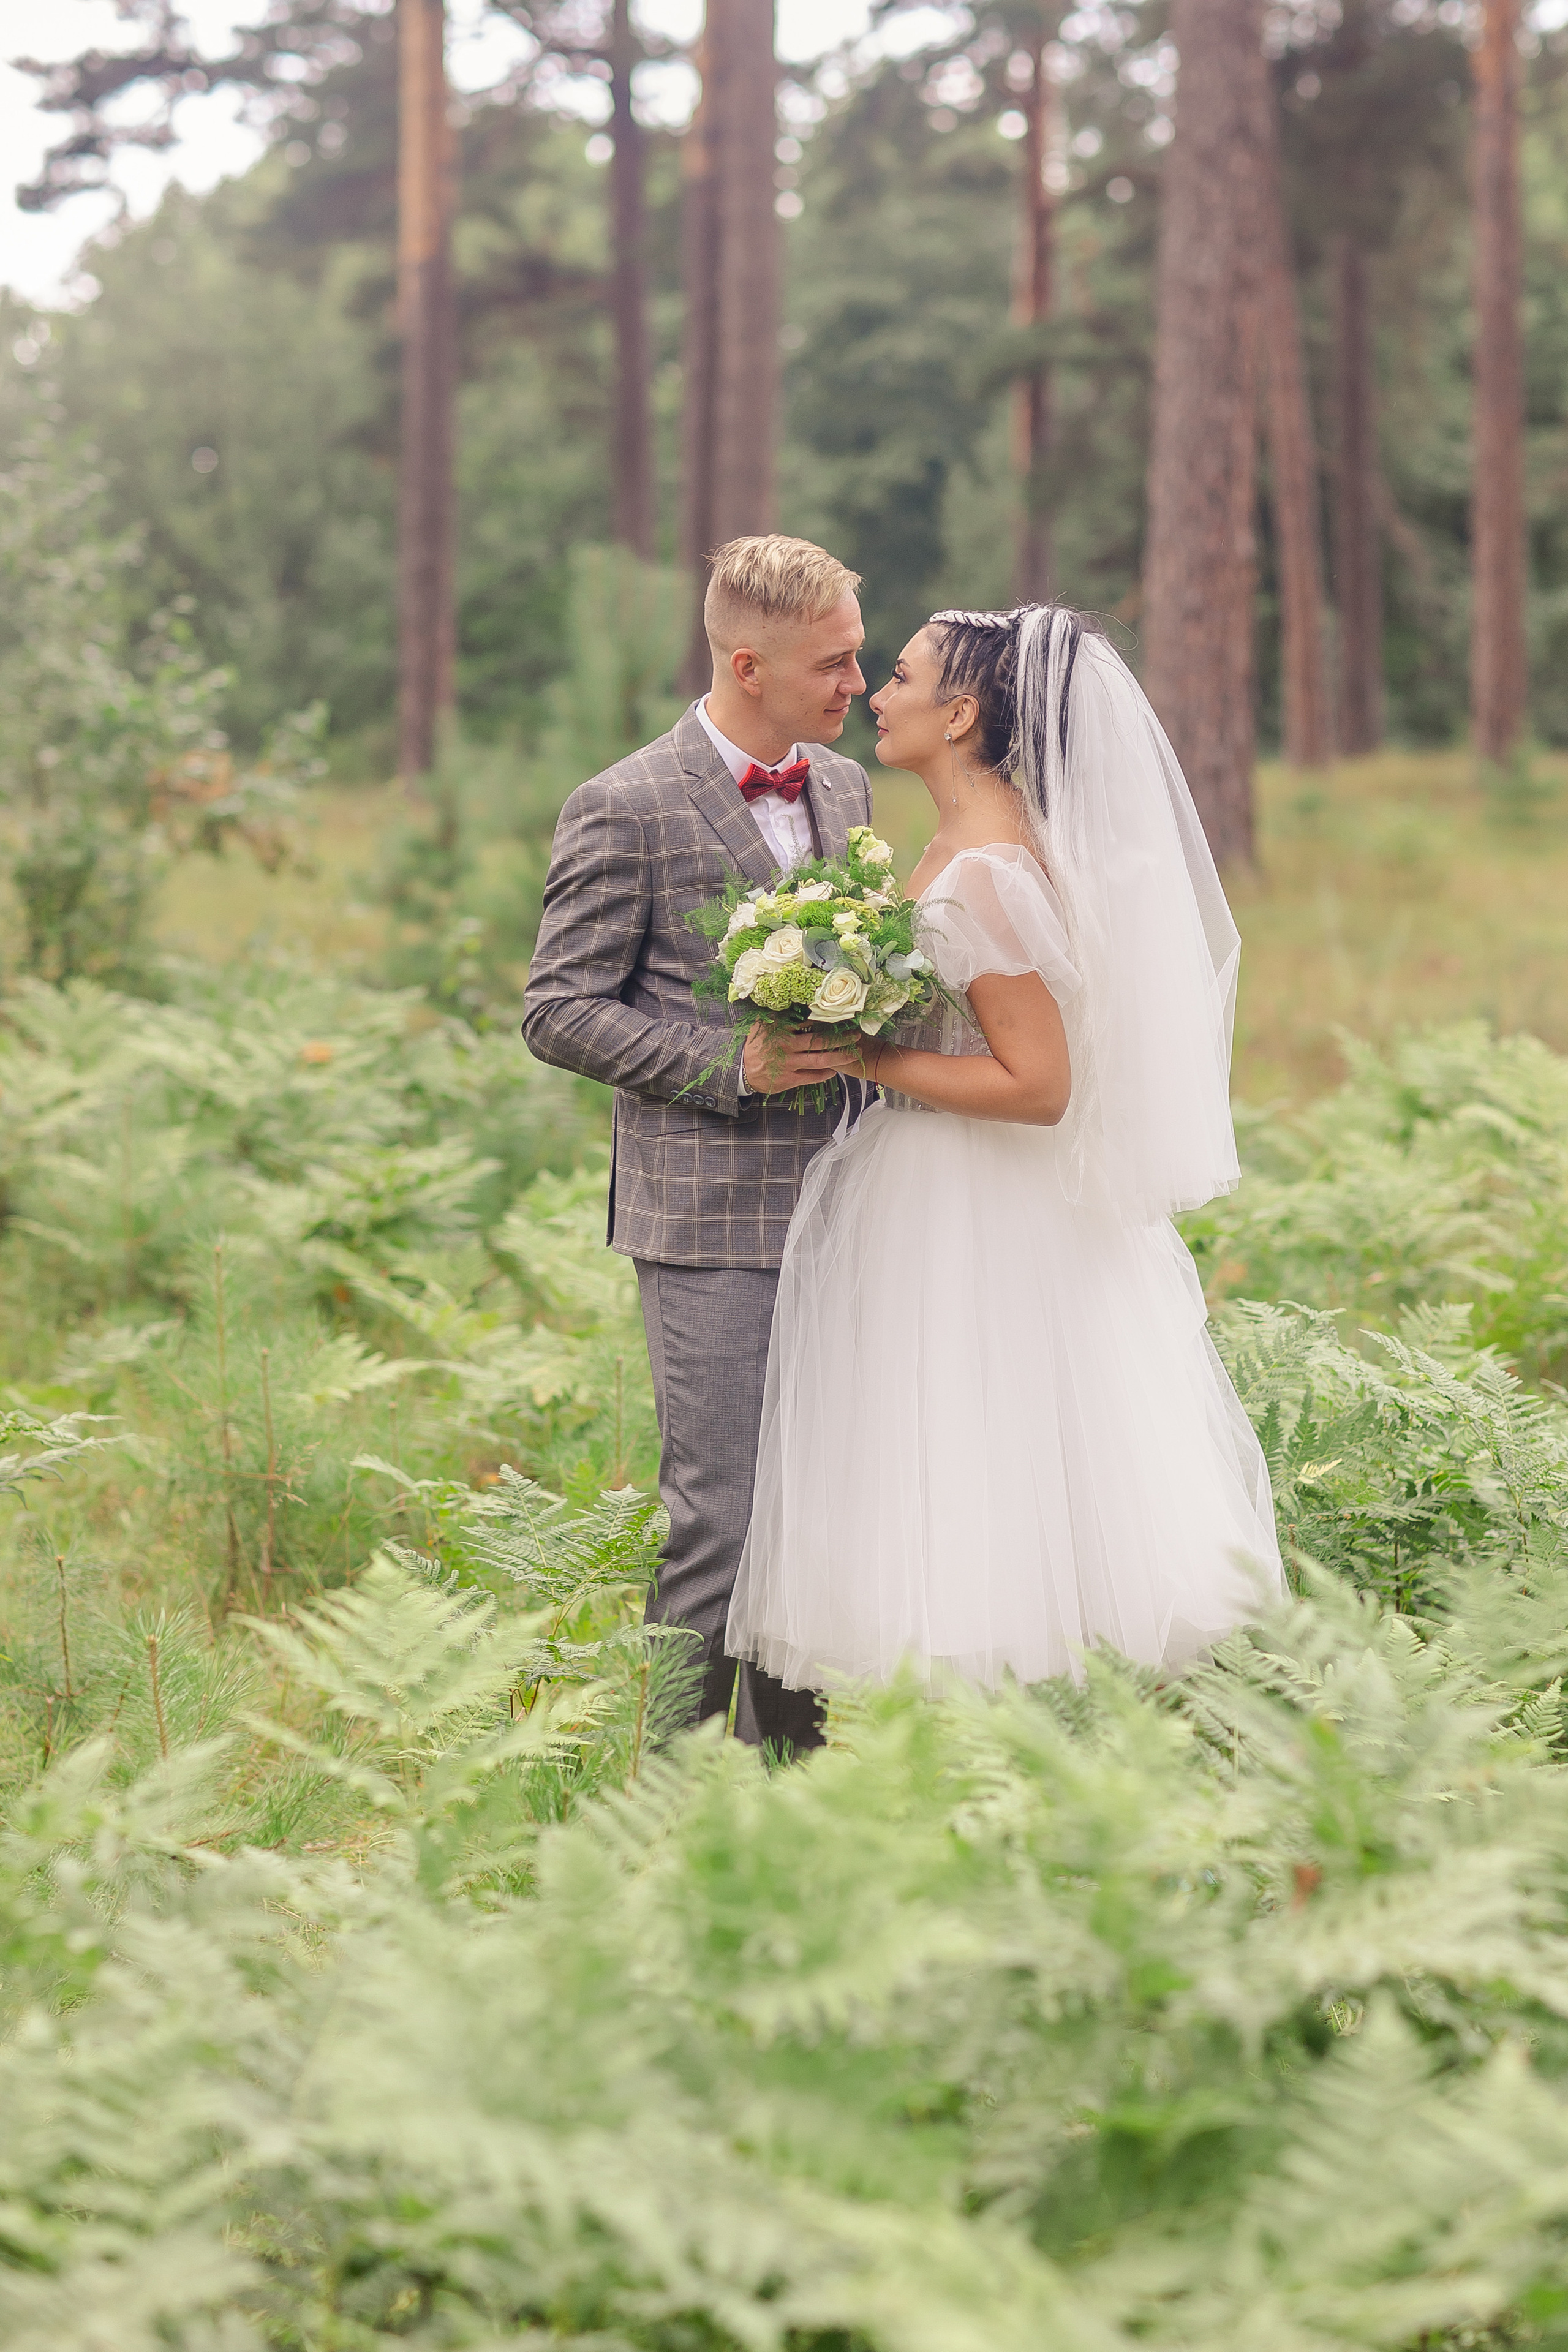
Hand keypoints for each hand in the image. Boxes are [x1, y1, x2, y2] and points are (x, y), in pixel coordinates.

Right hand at [742, 1023, 867, 1093]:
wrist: (741, 1069)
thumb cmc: (756, 1045)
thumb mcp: (765, 1024)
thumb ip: (782, 1015)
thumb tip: (799, 1001)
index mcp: (783, 1031)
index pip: (810, 1024)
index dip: (829, 1022)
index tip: (844, 1018)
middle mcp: (788, 1047)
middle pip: (820, 1042)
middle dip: (841, 1039)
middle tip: (856, 1035)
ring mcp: (789, 1065)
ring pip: (820, 1060)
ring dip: (839, 1057)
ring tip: (853, 1053)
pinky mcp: (789, 1080)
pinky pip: (812, 1077)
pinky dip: (826, 1073)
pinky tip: (835, 1070)